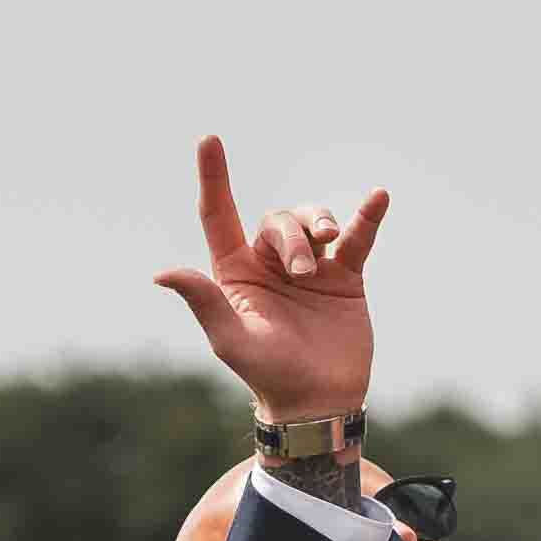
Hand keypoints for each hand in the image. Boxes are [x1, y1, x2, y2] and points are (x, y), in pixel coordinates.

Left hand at [153, 138, 386, 424]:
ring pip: (312, 221)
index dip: (214, 177)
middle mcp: (269, 263)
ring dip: (321, 226)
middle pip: (276, 221)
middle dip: (292, 237)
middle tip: (304, 274)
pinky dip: (367, 217)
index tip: (208, 139)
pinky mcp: (345, 277)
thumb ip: (204, 301)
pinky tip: (378, 198)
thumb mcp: (231, 339)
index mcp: (235, 272)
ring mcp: (310, 267)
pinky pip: (358, 238)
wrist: (318, 401)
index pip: (218, 214)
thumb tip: (162, 274)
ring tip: (332, 246)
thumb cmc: (267, 374)